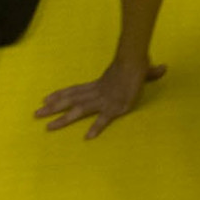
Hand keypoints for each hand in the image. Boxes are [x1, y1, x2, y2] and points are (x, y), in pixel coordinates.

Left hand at [36, 61, 165, 138]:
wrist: (137, 62)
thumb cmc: (138, 64)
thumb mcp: (142, 70)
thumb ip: (150, 72)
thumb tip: (163, 68)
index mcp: (99, 85)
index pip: (76, 90)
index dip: (61, 94)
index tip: (46, 99)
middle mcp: (97, 93)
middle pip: (71, 100)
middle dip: (53, 107)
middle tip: (36, 114)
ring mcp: (104, 100)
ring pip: (79, 110)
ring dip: (63, 118)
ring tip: (48, 126)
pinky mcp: (115, 107)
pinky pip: (104, 119)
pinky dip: (97, 127)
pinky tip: (88, 137)